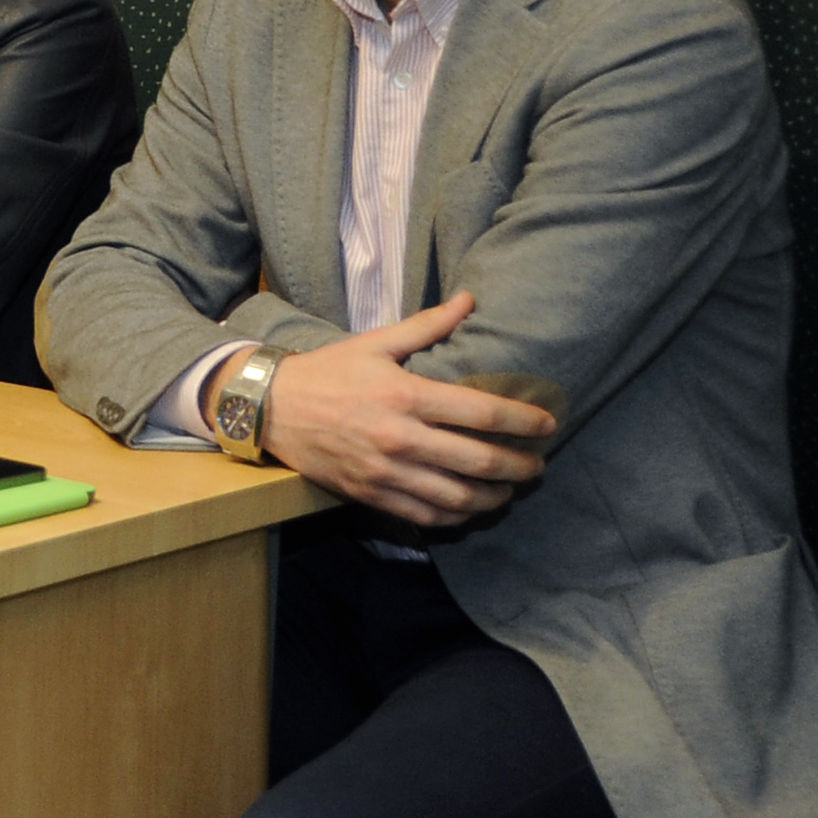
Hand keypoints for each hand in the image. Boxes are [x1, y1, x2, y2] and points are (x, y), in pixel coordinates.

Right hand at [250, 293, 558, 525]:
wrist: (269, 408)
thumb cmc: (327, 371)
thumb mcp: (375, 343)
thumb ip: (427, 326)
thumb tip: (469, 300)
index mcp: (406, 395)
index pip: (482, 413)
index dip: (524, 420)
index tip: (548, 424)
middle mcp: (400, 437)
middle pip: (480, 461)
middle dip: (520, 466)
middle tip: (538, 464)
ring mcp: (385, 471)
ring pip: (458, 497)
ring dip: (494, 497)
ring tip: (510, 490)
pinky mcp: (371, 494)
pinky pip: (426, 515)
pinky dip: (457, 516)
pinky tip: (470, 507)